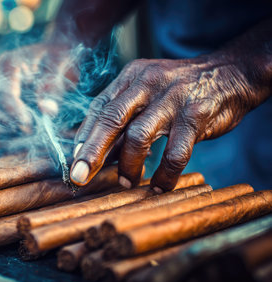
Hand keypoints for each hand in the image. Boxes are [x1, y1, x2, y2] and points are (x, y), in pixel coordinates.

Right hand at [0, 44, 81, 136]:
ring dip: (10, 130)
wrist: (57, 54)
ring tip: (32, 130)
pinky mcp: (0, 102)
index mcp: (8, 63)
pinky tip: (26, 131)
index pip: (3, 93)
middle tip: (34, 130)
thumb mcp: (61, 67)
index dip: (14, 113)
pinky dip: (9, 132)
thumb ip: (54, 87)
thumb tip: (46, 110)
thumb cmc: (60, 57)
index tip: (29, 125)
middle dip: (12, 124)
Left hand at [70, 48, 270, 191]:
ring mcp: (172, 99)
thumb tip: (95, 149)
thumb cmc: (178, 90)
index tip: (74, 161)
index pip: (99, 108)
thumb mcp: (146, 90)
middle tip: (79, 177)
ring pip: (139, 136)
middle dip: (92, 152)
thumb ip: (122, 116)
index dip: (84, 137)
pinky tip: (159, 187)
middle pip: (111, 120)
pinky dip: (164, 175)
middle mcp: (147, 84)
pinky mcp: (196, 116)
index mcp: (130, 78)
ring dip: (128, 165)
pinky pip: (175, 154)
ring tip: (126, 182)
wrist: (228, 74)